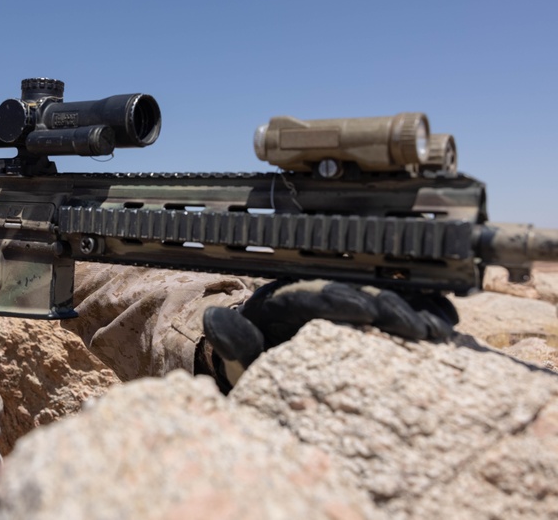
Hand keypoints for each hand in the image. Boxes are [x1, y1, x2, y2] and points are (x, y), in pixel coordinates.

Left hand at [198, 279, 457, 392]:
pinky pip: (403, 305)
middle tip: (413, 328)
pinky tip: (446, 325)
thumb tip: (213, 317)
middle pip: (357, 291)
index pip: (312, 293)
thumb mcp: (242, 359)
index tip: (362, 310)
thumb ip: (234, 341)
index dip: (338, 298)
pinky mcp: (370, 314)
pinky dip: (426, 312)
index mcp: (285, 299)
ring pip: (386, 294)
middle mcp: (319, 291)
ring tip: (435, 331)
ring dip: (413, 309)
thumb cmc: (257, 365)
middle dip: (388, 306)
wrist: (269, 369)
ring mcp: (348, 299)